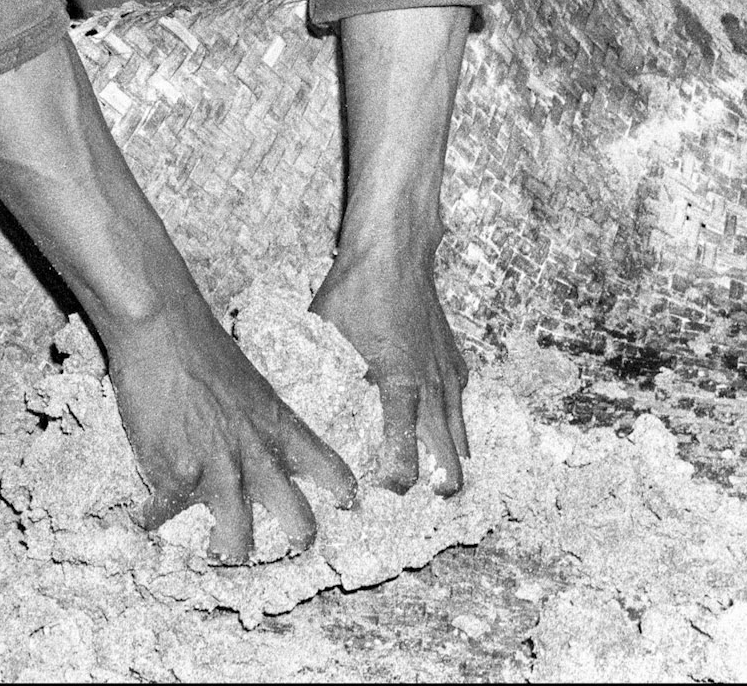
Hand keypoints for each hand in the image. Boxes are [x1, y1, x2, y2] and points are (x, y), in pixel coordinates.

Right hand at [109, 288, 357, 562]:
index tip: (346, 505)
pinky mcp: (175, 477)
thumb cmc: (203, 344)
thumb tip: (254, 444)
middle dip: (298, 542)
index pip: (330, 469)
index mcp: (280, 426)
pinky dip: (150, 519)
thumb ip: (257, 421)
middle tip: (286, 548)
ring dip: (226, 549)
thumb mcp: (249, 383)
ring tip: (215, 548)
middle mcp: (257, 457)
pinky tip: (143, 515)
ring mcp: (217, 472)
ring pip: (237, 543)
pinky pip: (164, 520)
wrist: (164, 328)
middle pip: (298, 522)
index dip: (343, 493)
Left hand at [311, 246, 469, 494]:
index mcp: (399, 389)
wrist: (395, 252)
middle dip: (432, 489)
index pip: (407, 465)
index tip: (372, 487)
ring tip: (421, 478)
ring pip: (462, 444)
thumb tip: (285, 407)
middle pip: (451, 469)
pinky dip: (449, 428)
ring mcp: (450, 378)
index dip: (391, 486)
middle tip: (404, 493)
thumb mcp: (324, 338)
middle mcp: (432, 391)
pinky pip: (459, 410)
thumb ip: (314, 377)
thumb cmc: (356, 292)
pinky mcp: (456, 365)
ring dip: (445, 463)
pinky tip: (428, 430)